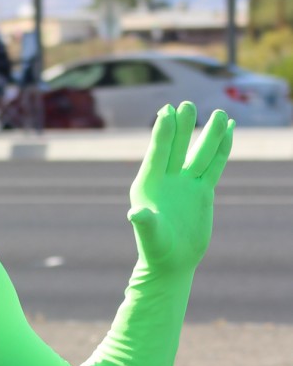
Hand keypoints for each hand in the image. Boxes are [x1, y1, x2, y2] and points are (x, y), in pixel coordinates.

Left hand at [128, 102, 233, 271]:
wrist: (171, 261)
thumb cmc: (156, 248)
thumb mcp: (150, 236)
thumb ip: (145, 223)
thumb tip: (135, 214)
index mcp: (148, 184)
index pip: (157, 154)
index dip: (162, 134)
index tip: (166, 111)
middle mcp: (167, 179)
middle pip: (177, 148)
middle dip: (182, 128)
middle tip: (186, 105)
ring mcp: (186, 183)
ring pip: (200, 154)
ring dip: (209, 134)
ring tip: (219, 113)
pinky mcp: (202, 191)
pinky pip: (214, 165)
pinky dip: (222, 149)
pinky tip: (229, 131)